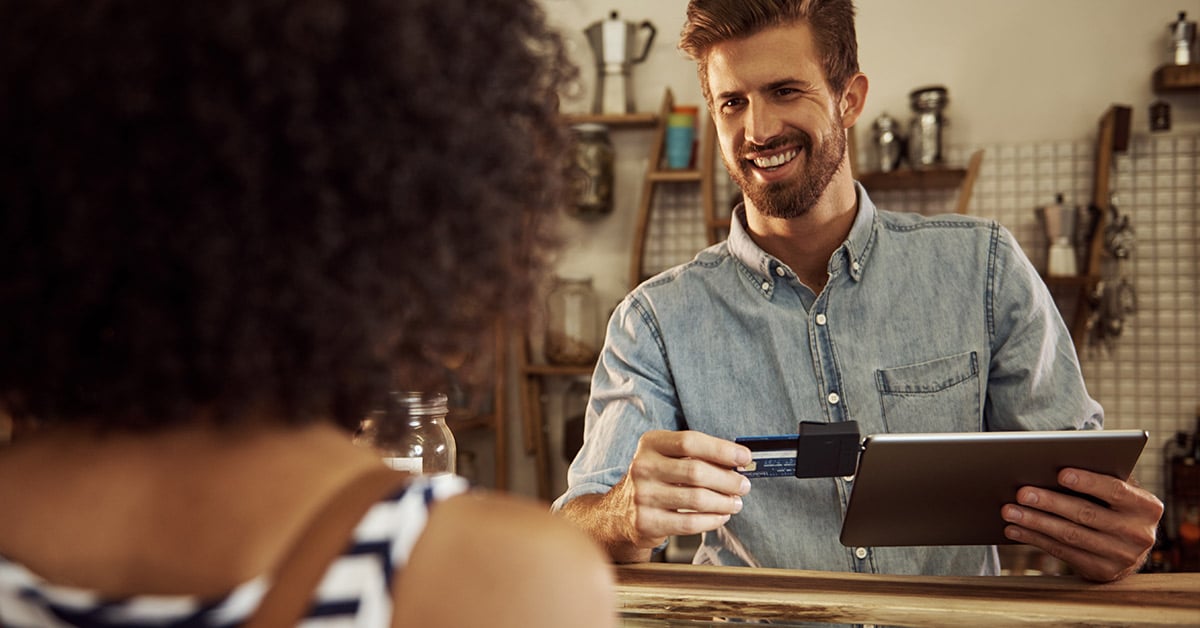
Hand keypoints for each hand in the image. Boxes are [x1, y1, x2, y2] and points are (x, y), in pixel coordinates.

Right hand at [607, 430, 751, 554]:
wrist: (620, 512)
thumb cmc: (656, 480)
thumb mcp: (668, 458)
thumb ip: (698, 456)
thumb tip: (738, 462)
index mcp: (651, 444)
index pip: (690, 441)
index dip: (721, 449)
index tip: (744, 457)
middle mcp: (643, 467)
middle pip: (696, 472)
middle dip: (728, 480)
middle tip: (743, 485)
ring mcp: (642, 496)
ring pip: (697, 499)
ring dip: (724, 502)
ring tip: (735, 502)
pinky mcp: (646, 522)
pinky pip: (690, 523)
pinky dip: (713, 520)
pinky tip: (721, 516)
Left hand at [1001, 467, 1163, 581]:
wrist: (1129, 547)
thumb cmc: (1114, 505)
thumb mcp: (1118, 491)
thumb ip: (1100, 476)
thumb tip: (1054, 459)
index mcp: (1147, 506)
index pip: (1116, 491)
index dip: (1088, 482)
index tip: (1060, 473)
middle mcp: (1139, 534)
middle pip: (1087, 514)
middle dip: (1050, 502)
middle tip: (1021, 493)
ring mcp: (1122, 556)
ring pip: (1070, 535)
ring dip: (1035, 522)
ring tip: (1008, 510)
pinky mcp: (1102, 571)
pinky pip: (1062, 552)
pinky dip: (1035, 538)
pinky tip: (1014, 529)